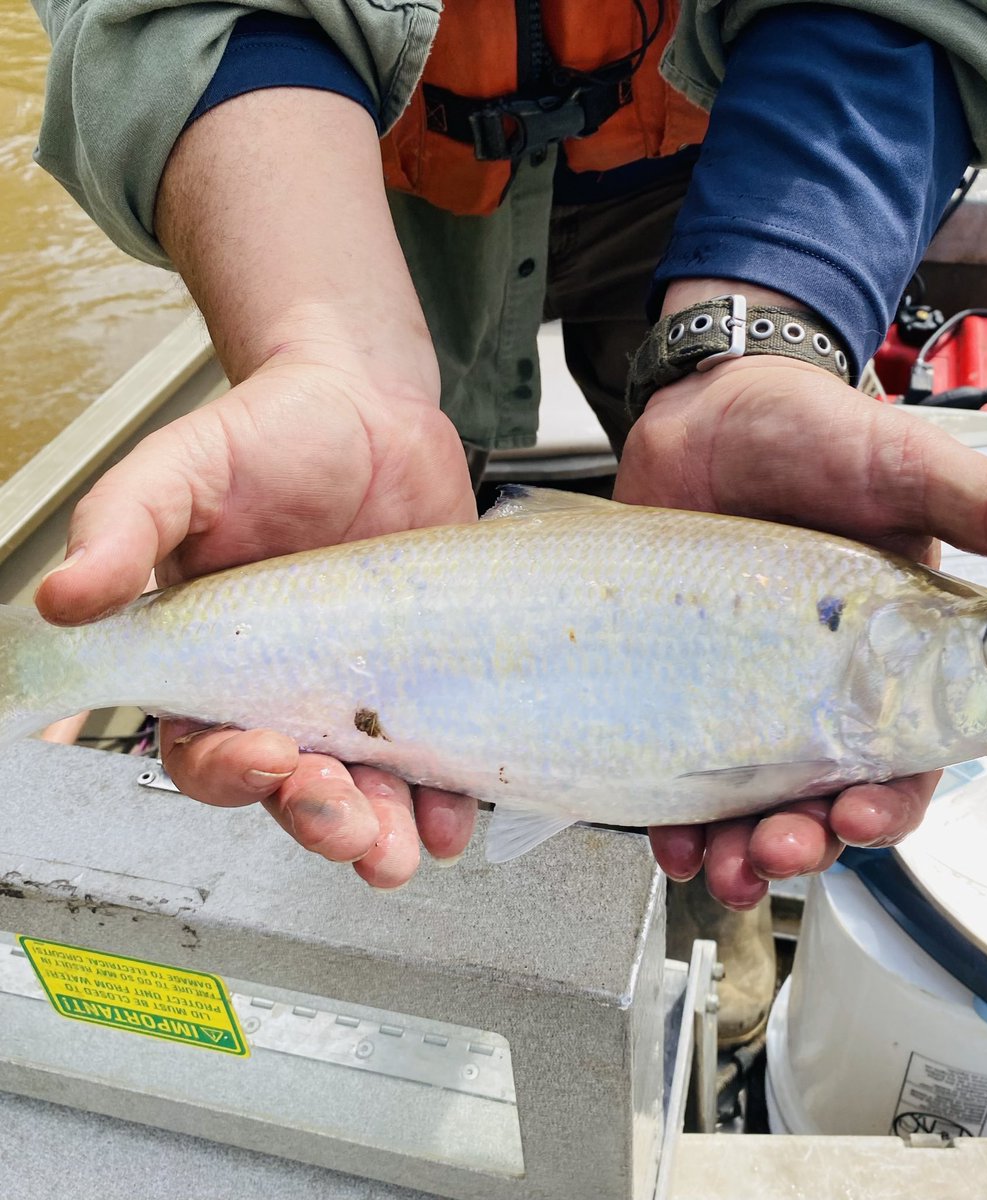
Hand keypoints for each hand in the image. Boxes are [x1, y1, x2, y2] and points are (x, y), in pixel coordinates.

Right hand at [36, 360, 479, 886]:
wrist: (370, 407)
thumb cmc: (267, 438)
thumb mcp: (183, 469)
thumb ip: (125, 526)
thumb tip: (64, 595)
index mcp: (215, 662)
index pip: (208, 748)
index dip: (231, 770)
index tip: (266, 755)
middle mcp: (291, 691)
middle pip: (294, 790)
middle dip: (321, 820)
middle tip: (350, 824)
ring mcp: (364, 690)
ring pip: (369, 792)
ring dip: (384, 834)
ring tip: (403, 851)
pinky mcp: (430, 677)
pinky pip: (438, 756)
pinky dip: (448, 795)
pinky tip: (457, 813)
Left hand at [616, 355, 986, 906]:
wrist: (707, 407)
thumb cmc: (815, 433)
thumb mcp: (909, 468)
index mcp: (895, 654)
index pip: (909, 753)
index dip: (893, 800)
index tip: (862, 815)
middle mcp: (820, 684)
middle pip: (827, 796)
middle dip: (809, 841)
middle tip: (783, 848)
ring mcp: (744, 685)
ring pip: (753, 800)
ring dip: (743, 847)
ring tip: (724, 863)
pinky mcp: (681, 679)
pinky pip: (679, 766)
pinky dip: (677, 813)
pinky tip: (672, 832)